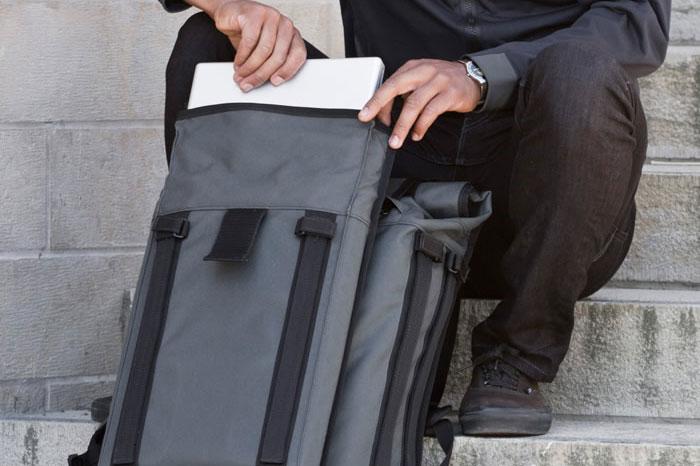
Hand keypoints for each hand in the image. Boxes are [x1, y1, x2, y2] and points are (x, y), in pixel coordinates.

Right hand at [209, 0, 306, 90]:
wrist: (230, 13)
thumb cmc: (248, 32)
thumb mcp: (263, 49)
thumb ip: (270, 63)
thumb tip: (266, 83)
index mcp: (292, 34)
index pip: (298, 55)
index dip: (288, 71)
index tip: (275, 82)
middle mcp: (284, 24)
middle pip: (279, 56)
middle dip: (262, 74)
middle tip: (250, 83)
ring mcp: (271, 16)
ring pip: (264, 50)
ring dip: (250, 67)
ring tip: (241, 75)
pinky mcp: (254, 13)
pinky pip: (250, 40)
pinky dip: (242, 56)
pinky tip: (238, 63)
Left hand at [357, 59, 480, 148]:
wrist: (473, 78)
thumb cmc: (442, 82)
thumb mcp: (421, 80)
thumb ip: (404, 93)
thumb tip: (383, 114)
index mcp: (413, 68)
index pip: (389, 83)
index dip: (376, 100)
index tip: (365, 115)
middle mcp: (424, 71)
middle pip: (397, 87)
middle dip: (380, 105)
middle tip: (370, 121)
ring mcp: (438, 82)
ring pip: (414, 104)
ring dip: (402, 125)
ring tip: (396, 141)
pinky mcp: (451, 94)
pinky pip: (431, 112)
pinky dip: (421, 126)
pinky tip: (416, 135)